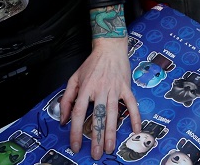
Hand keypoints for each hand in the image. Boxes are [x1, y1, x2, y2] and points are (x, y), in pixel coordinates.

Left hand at [60, 37, 139, 159]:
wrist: (110, 47)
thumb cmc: (92, 63)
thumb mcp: (74, 78)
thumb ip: (67, 99)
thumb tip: (63, 119)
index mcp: (86, 88)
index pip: (78, 113)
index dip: (75, 131)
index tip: (75, 145)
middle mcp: (100, 90)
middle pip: (98, 117)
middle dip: (96, 137)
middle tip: (96, 153)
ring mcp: (115, 89)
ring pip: (113, 114)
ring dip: (112, 132)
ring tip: (111, 147)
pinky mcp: (126, 87)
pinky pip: (131, 104)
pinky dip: (135, 116)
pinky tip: (136, 129)